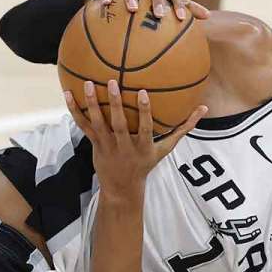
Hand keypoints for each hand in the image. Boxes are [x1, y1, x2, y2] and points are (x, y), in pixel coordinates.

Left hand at [65, 80, 205, 198]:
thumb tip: (203, 109)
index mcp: (143, 147)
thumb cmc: (146, 164)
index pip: (144, 128)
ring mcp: (107, 145)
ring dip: (93, 104)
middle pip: (119, 124)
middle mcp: (124, 146)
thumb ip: (183, 128)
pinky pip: (83, 126)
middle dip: (116, 104)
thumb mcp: (165, 149)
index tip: (142, 92)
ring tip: (89, 84)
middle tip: (113, 82)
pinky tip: (68, 94)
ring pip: (98, 123)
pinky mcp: (94, 144)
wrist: (122, 188)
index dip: (143, 111)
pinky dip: (75, 111)